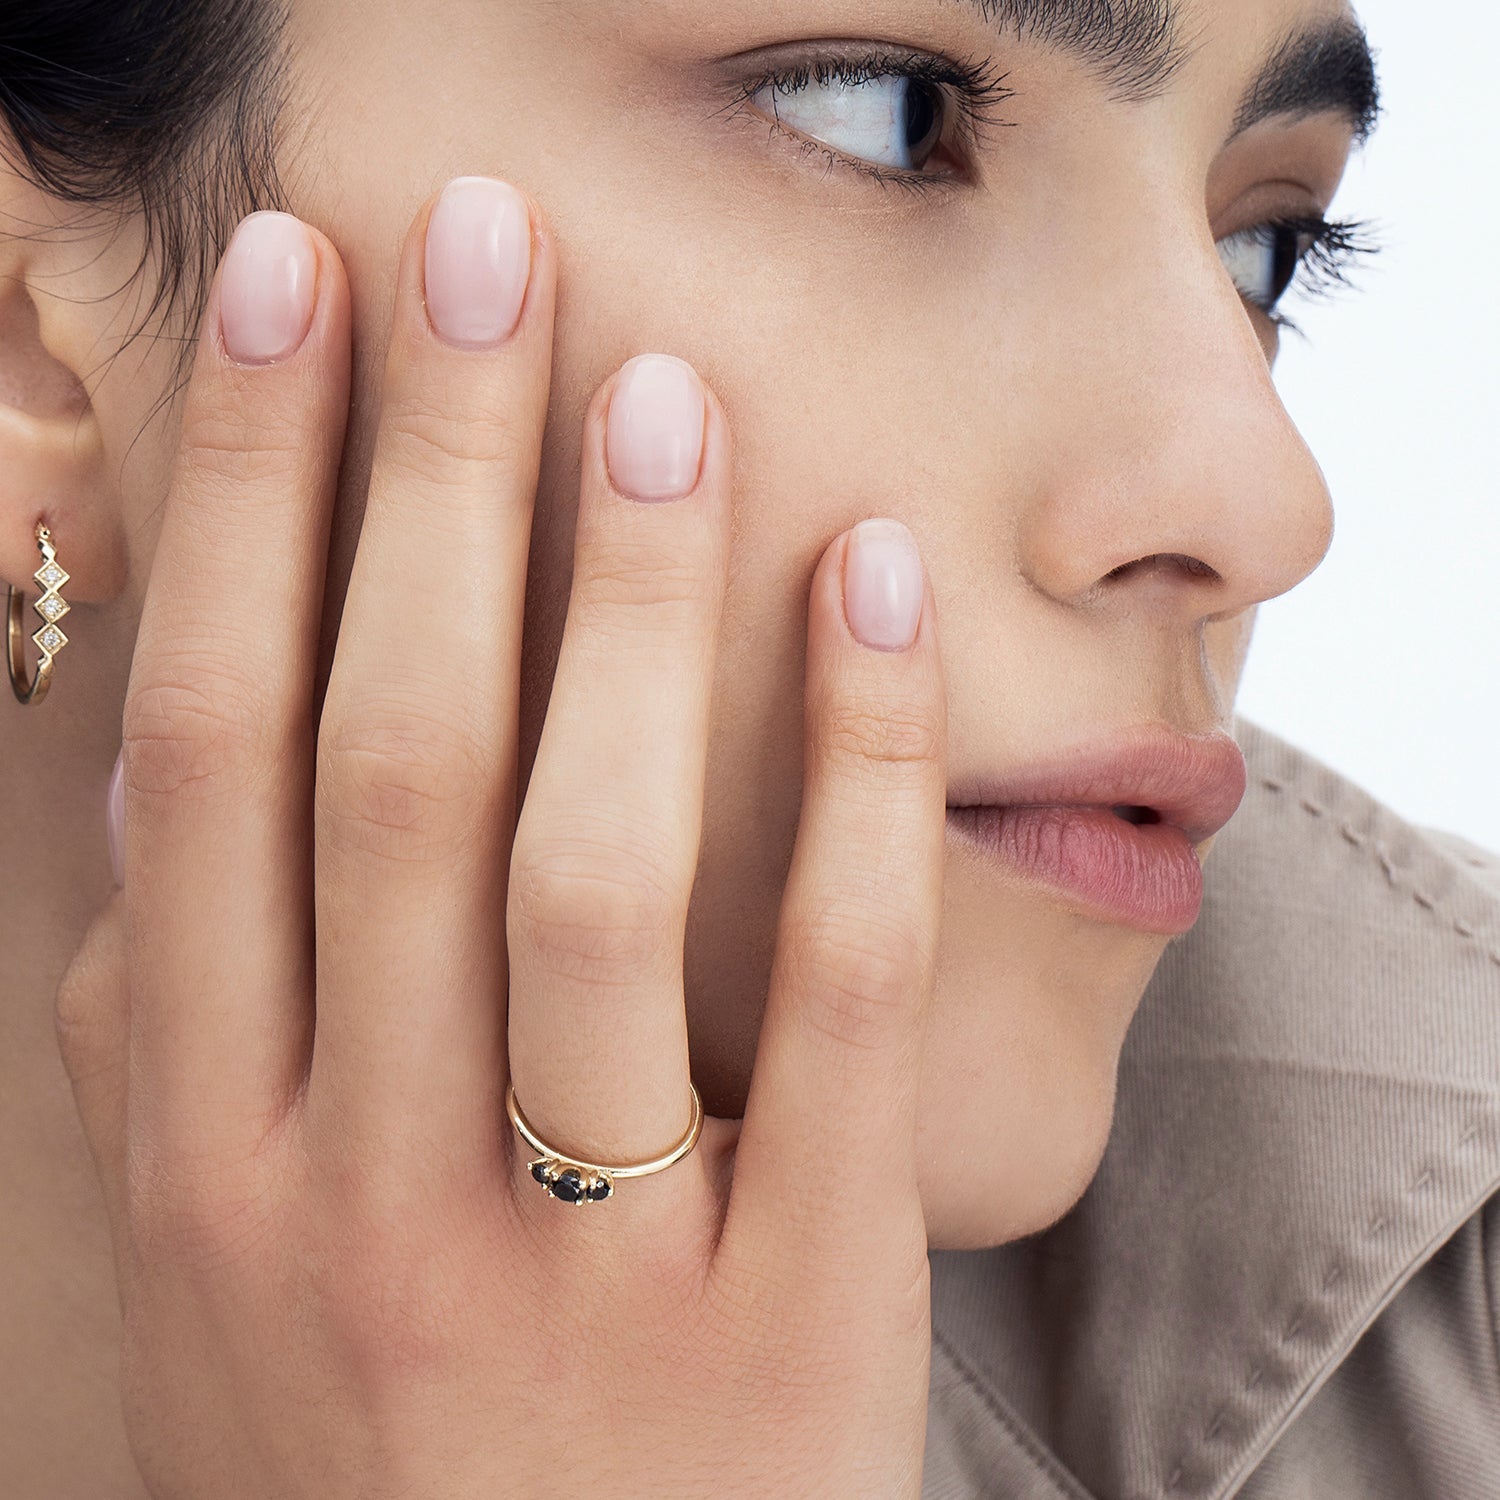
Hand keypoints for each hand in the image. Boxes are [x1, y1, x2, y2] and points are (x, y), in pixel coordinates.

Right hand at [54, 177, 947, 1498]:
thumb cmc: (383, 1445)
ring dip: (626, 594)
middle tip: (483, 252)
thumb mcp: (221, 1263)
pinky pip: (826, 1003)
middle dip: (429, 475)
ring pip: (589, 859)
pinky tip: (868, 591)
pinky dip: (851, 781)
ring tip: (666, 389)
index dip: (251, 498)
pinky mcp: (789, 1316)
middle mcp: (361, 1187)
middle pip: (388, 756)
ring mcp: (577, 1259)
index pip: (214, 751)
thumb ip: (184, 1037)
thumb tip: (151, 796)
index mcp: (210, 1152)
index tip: (303, 296)